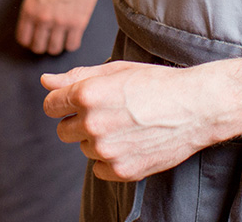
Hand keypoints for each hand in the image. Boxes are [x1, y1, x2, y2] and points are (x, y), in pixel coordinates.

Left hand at [17, 0, 103, 54]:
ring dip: (56, 45)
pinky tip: (71, 35)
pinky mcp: (78, 23)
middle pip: (38, 47)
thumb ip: (32, 9)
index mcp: (30, 9)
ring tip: (60, 38)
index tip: (34, 39)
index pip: (23, 38)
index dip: (29, 41)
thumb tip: (33, 26)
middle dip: (42, 45)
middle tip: (48, 39)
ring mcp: (61, 22)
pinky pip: (71, 45)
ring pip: (54, 49)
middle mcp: (43, 19)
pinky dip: (71, 43)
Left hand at [41, 62, 222, 182]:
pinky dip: (111, 160)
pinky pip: (99, 169)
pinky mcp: (122, 170)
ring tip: (127, 126)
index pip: (51, 106)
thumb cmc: (157, 84)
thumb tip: (46, 81)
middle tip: (108, 114)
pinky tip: (132, 143)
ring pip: (85, 149)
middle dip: (78, 123)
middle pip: (63, 131)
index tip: (77, 103)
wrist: (196, 106)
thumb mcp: (114, 71)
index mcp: (86, 94)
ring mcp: (107, 150)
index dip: (63, 103)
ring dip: (98, 140)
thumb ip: (75, 77)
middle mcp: (92, 123)